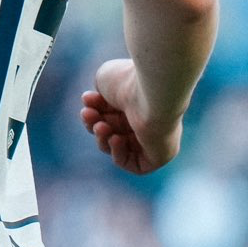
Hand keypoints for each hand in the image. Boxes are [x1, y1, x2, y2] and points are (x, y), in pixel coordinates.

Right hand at [80, 58, 184, 173]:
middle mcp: (146, 119)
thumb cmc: (128, 82)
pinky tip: (116, 138)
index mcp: (136, 100)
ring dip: (102, 137)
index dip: (94, 107)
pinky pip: (135, 165)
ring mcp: (153, 139)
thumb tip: (98, 104)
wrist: (152, 91)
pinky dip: (119, 153)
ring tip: (101, 126)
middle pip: (110, 129)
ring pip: (117, 146)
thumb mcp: (105, 81)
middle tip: (88, 113)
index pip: (110, 112)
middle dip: (94, 122)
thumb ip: (100, 93)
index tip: (88, 98)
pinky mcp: (159, 156)